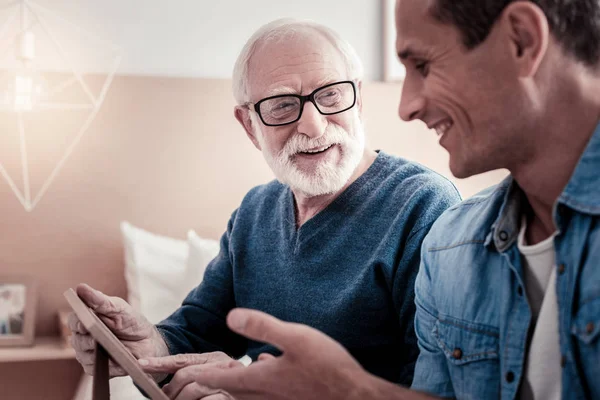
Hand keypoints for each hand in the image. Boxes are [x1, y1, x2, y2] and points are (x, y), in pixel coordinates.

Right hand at [68, 283, 168, 377]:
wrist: (148, 342)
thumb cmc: (131, 322)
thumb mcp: (119, 308)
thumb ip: (100, 300)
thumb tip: (81, 288)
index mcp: (87, 320)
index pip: (73, 320)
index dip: (77, 322)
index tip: (85, 323)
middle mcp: (83, 337)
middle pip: (76, 340)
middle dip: (87, 339)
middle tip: (97, 338)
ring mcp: (87, 353)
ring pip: (83, 355)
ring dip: (96, 352)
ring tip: (111, 347)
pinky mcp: (95, 368)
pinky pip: (95, 368)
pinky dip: (106, 364)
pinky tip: (116, 359)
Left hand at [139, 352, 242, 398]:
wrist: (269, 385)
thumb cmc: (241, 386)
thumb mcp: (218, 373)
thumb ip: (197, 374)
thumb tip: (166, 388)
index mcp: (216, 358)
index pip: (183, 360)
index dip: (160, 362)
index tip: (141, 363)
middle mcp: (224, 366)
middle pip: (186, 375)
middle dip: (171, 391)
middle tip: (164, 398)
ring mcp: (230, 383)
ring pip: (194, 390)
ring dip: (181, 399)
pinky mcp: (233, 398)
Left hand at [178, 308, 366, 399]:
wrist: (354, 396)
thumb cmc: (328, 368)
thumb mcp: (295, 337)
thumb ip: (262, 326)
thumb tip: (231, 316)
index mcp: (261, 379)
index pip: (221, 378)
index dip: (201, 374)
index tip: (184, 374)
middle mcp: (266, 394)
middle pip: (229, 391)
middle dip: (211, 383)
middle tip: (197, 376)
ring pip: (246, 395)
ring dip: (233, 384)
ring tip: (226, 373)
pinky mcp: (291, 399)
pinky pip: (264, 395)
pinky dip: (256, 384)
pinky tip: (267, 367)